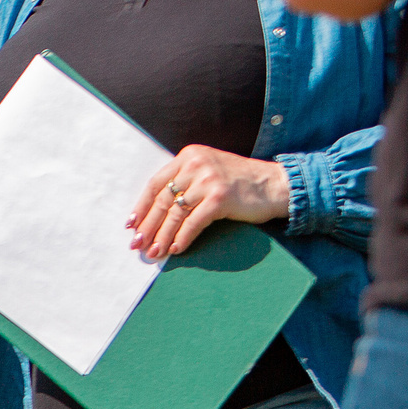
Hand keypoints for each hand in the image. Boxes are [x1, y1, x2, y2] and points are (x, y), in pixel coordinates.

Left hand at [129, 145, 290, 259]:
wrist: (276, 184)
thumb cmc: (241, 182)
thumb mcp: (209, 171)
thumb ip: (186, 182)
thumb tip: (156, 213)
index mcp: (189, 156)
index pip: (156, 184)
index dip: (141, 206)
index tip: (131, 225)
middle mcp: (196, 164)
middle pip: (162, 200)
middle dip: (148, 226)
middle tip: (138, 245)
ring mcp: (208, 180)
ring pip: (175, 213)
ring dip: (162, 237)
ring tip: (154, 252)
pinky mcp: (220, 198)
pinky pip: (193, 222)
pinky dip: (183, 238)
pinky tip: (176, 250)